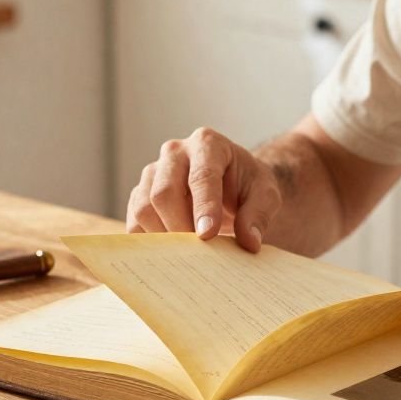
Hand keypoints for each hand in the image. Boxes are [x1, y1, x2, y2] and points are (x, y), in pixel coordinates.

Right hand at [126, 127, 281, 251]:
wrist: (232, 185)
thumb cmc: (248, 186)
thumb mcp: (266, 194)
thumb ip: (259, 214)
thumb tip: (249, 242)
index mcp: (208, 144)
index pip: (201, 176)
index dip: (204, 207)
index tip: (207, 235)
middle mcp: (175, 153)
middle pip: (164, 191)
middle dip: (180, 226)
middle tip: (198, 254)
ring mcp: (153, 172)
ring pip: (144, 206)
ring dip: (163, 236)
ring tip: (187, 255)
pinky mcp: (140, 193)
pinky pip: (134, 220)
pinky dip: (149, 241)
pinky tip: (171, 252)